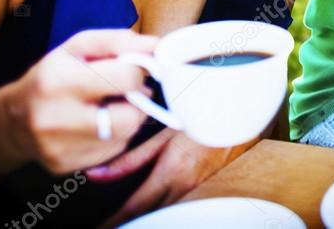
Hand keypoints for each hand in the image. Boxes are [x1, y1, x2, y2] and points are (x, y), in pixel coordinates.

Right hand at [10, 29, 158, 174]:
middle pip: (129, 118)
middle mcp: (55, 118)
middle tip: (128, 91)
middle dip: (137, 101)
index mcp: (58, 80)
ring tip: (111, 106)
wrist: (13, 120)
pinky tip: (98, 125)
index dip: (139, 71)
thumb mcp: (79, 47)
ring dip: (129, 118)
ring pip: (125, 136)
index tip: (136, 68)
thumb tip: (156, 45)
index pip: (125, 78)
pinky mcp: (65, 167)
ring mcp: (59, 148)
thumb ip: (119, 41)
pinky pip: (112, 152)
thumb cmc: (53, 75)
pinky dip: (115, 136)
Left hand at [92, 130, 256, 227]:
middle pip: (149, 216)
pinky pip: (175, 206)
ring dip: (145, 216)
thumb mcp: (162, 136)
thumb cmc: (199, 118)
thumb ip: (129, 160)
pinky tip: (151, 207)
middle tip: (109, 223)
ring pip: (163, 213)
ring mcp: (195, 190)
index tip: (101, 226)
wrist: (237, 116)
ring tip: (125, 217)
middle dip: (128, 220)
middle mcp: (183, 187)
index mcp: (170, 173)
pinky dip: (159, 209)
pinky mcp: (201, 189)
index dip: (115, 221)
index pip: (134, 208)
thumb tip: (96, 174)